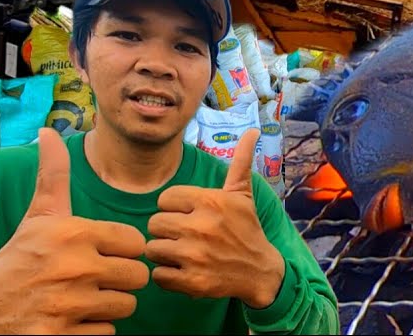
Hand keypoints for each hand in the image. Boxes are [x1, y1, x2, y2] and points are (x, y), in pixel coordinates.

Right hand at [0, 129, 148, 334]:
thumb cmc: (18, 258)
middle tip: (94, 280)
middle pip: (137, 277)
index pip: (135, 243)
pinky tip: (71, 322)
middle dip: (120, 281)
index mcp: (73, 233)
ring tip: (82, 300)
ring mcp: (67, 306)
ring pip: (125, 307)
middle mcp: (73, 268)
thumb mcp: (38, 216)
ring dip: (108, 307)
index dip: (122, 251)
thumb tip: (49, 131)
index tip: (101, 253)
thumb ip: (53, 175)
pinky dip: (92, 331)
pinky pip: (107, 334)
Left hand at [145, 129, 284, 309]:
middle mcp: (202, 226)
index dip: (173, 208)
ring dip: (164, 253)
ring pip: (153, 249)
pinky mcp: (191, 281)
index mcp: (211, 201)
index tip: (188, 215)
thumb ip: (240, 162)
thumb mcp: (242, 195)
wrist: (260, 271)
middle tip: (184, 236)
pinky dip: (167, 275)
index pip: (164, 199)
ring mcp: (195, 256)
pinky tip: (184, 270)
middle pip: (155, 224)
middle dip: (166, 230)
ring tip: (183, 253)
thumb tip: (253, 130)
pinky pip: (157, 275)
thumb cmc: (246, 228)